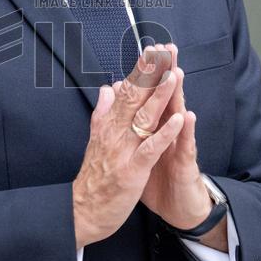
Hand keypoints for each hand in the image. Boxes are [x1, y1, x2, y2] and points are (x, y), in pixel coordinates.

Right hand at [72, 47, 184, 247]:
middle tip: (163, 51)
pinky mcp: (132, 170)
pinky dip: (165, 133)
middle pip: (135, 97)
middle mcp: (115, 132)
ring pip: (144, 117)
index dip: (140, 70)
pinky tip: (179, 120)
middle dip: (150, 73)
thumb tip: (109, 87)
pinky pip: (151, 148)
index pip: (126, 90)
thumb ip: (103, 112)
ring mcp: (123, 150)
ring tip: (174, 75)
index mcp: (108, 124)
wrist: (81, 211)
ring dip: (160, 95)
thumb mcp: (96, 139)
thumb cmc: (93, 178)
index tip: (152, 49)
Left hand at [138, 44, 227, 250]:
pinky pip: (185, 146)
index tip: (147, 48)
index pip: (152, 95)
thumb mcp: (140, 149)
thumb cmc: (160, 177)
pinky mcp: (185, 164)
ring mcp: (179, 145)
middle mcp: (169, 131)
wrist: (177, 208)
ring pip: (179, 116)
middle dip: (166, 73)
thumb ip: (132, 123)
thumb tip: (120, 99)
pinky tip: (187, 116)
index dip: (150, 73)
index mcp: (155, 126)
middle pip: (167, 97)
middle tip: (167, 48)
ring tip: (177, 72)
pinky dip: (185, 132)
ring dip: (178, 95)